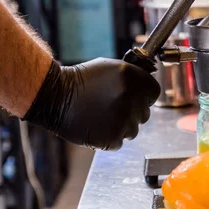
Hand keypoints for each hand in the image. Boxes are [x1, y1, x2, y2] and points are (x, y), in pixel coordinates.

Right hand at [23, 58, 159, 150]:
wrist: (55, 97)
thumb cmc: (81, 80)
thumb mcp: (110, 68)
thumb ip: (132, 77)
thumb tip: (145, 86)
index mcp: (133, 79)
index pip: (154, 92)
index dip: (144, 96)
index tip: (135, 98)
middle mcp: (131, 99)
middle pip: (145, 113)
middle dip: (132, 112)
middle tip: (112, 107)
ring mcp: (123, 120)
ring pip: (133, 129)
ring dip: (122, 126)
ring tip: (102, 116)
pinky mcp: (112, 138)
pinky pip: (119, 141)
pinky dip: (110, 137)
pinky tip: (96, 126)